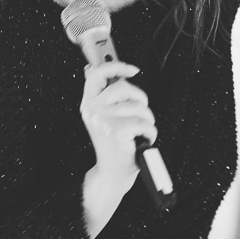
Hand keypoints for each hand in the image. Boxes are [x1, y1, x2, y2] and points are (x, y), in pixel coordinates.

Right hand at [80, 61, 156, 183]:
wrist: (112, 172)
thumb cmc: (113, 143)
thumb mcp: (104, 114)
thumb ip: (102, 91)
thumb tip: (92, 66)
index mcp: (89, 103)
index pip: (97, 73)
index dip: (116, 66)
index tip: (132, 69)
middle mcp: (93, 110)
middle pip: (124, 87)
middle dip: (140, 100)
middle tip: (139, 114)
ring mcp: (103, 121)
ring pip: (139, 106)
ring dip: (147, 120)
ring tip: (139, 131)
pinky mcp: (116, 132)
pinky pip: (144, 123)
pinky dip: (150, 133)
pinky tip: (141, 139)